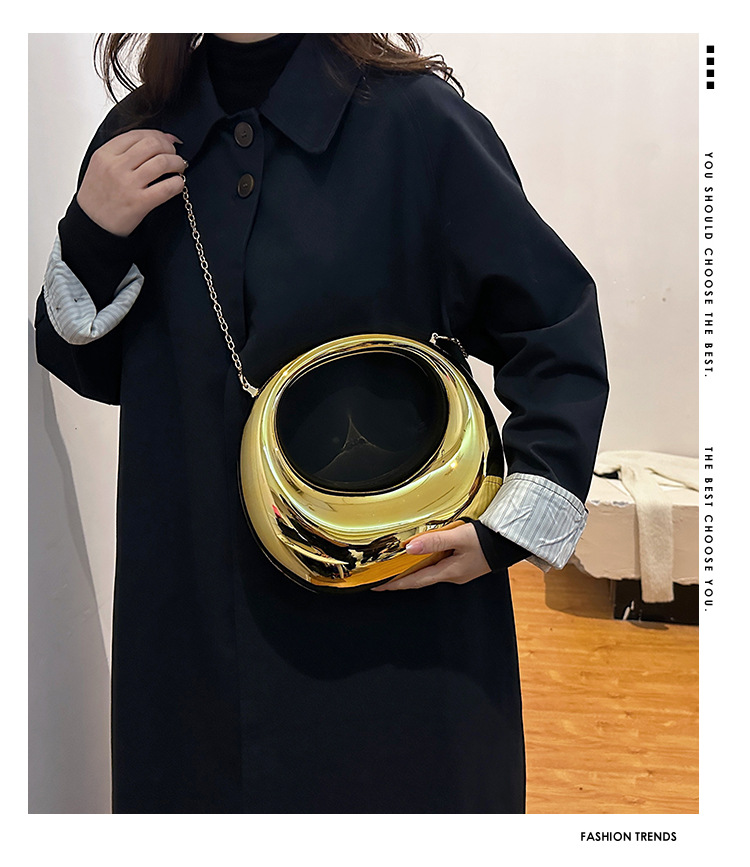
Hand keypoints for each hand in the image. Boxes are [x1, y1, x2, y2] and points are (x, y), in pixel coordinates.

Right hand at [76, 129, 186, 236]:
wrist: (92, 225)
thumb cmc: (99, 197)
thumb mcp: (101, 166)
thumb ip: (125, 152)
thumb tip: (160, 138)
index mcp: (105, 155)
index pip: (138, 134)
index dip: (158, 135)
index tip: (167, 141)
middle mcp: (116, 167)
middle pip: (152, 144)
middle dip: (169, 148)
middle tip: (174, 156)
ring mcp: (128, 184)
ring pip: (162, 162)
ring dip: (177, 163)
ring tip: (179, 168)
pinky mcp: (140, 202)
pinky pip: (167, 187)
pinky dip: (178, 183)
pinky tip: (178, 184)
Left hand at [371, 521, 490, 590]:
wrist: (510, 541)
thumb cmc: (487, 540)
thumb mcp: (458, 538)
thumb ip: (434, 542)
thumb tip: (409, 548)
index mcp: (449, 572)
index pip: (414, 581)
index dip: (395, 584)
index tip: (378, 587)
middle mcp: (452, 575)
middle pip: (420, 579)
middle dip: (401, 579)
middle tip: (382, 578)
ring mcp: (459, 571)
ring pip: (430, 572)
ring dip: (413, 571)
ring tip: (397, 568)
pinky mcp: (464, 564)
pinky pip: (439, 566)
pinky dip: (426, 563)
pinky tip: (423, 557)